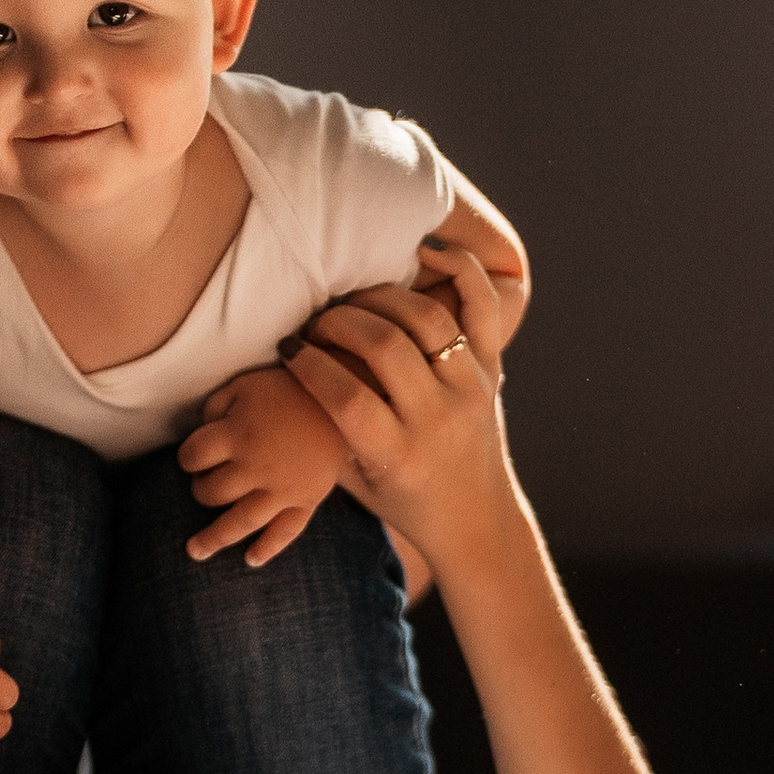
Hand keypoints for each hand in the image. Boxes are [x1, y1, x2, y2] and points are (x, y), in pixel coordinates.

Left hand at [176, 365, 347, 566]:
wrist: (342, 397)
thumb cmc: (287, 388)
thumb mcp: (244, 385)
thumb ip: (215, 407)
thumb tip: (202, 433)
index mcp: (237, 435)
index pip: (193, 456)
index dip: (187, 456)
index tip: (192, 456)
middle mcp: (256, 467)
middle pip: (212, 492)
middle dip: (201, 489)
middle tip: (206, 482)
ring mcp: (282, 489)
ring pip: (240, 522)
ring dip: (214, 538)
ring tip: (194, 551)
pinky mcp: (307, 500)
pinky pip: (287, 531)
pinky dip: (268, 548)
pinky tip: (250, 560)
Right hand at [282, 242, 514, 569]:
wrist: (474, 519)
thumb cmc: (401, 499)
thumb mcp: (353, 479)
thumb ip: (322, 430)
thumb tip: (280, 372)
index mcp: (399, 456)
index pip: (347, 397)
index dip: (309, 363)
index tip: (288, 349)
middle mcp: (439, 420)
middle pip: (385, 346)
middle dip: (337, 322)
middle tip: (316, 323)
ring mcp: (471, 389)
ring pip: (426, 317)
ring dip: (379, 297)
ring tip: (353, 303)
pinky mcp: (493, 368)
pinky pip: (482, 305)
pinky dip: (459, 268)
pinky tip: (423, 254)